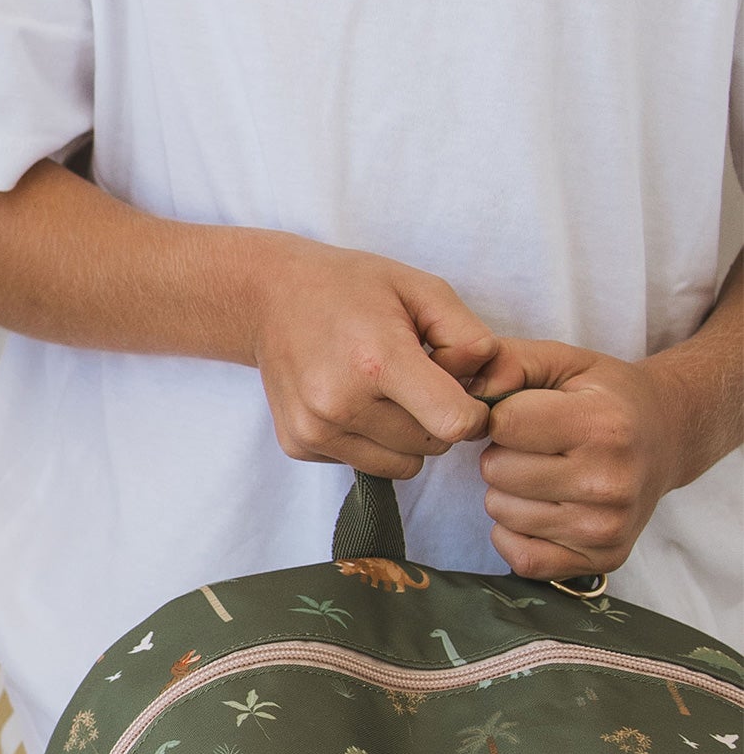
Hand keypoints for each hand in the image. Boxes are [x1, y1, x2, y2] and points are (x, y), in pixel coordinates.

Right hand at [247, 239, 497, 477]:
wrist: (268, 298)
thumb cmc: (351, 287)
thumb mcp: (421, 288)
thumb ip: (468, 335)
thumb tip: (486, 385)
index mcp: (377, 360)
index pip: (452, 423)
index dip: (472, 414)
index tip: (465, 395)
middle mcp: (340, 403)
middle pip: (429, 446)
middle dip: (437, 420)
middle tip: (417, 383)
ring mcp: (314, 429)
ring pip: (399, 466)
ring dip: (406, 438)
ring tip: (386, 394)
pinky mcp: (297, 444)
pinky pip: (362, 464)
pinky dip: (369, 441)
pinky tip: (352, 402)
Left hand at [473, 337, 683, 577]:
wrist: (669, 436)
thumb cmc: (603, 397)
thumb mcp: (562, 361)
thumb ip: (505, 362)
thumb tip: (461, 395)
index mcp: (603, 425)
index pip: (502, 425)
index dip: (500, 416)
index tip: (524, 414)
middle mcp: (610, 480)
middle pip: (495, 471)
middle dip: (503, 454)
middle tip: (539, 447)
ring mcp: (607, 526)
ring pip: (500, 512)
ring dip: (509, 492)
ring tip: (546, 473)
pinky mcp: (602, 558)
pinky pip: (521, 557)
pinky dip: (516, 532)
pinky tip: (542, 507)